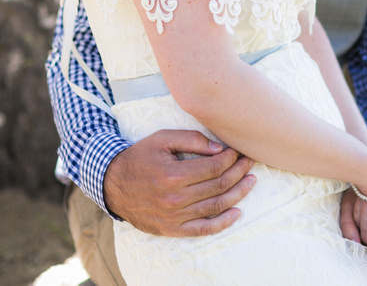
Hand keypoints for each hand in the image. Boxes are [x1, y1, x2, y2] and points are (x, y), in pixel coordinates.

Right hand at [103, 129, 255, 236]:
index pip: (214, 167)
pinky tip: (237, 212)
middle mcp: (176, 199)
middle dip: (239, 172)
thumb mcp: (162, 139)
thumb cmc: (140, 156)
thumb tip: (219, 148)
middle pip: (218, 186)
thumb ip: (191, 139)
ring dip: (238, 194)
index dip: (231, 158)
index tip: (239, 150)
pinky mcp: (173, 229)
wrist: (114, 184)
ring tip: (251, 181)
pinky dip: (223, 223)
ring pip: (215, 207)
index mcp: (174, 175)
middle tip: (250, 162)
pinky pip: (203, 229)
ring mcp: (175, 217)